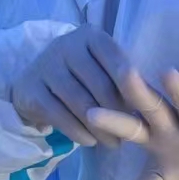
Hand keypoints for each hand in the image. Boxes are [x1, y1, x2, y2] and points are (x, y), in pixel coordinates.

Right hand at [10, 25, 132, 147]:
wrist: (35, 83)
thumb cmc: (81, 75)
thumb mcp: (101, 66)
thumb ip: (122, 77)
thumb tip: (149, 101)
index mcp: (90, 36)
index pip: (116, 58)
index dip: (131, 85)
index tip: (144, 107)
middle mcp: (66, 45)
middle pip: (99, 83)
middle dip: (118, 112)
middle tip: (132, 133)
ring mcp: (45, 66)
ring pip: (80, 102)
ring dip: (100, 127)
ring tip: (114, 143)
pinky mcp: (29, 89)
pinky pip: (59, 115)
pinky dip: (78, 131)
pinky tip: (90, 141)